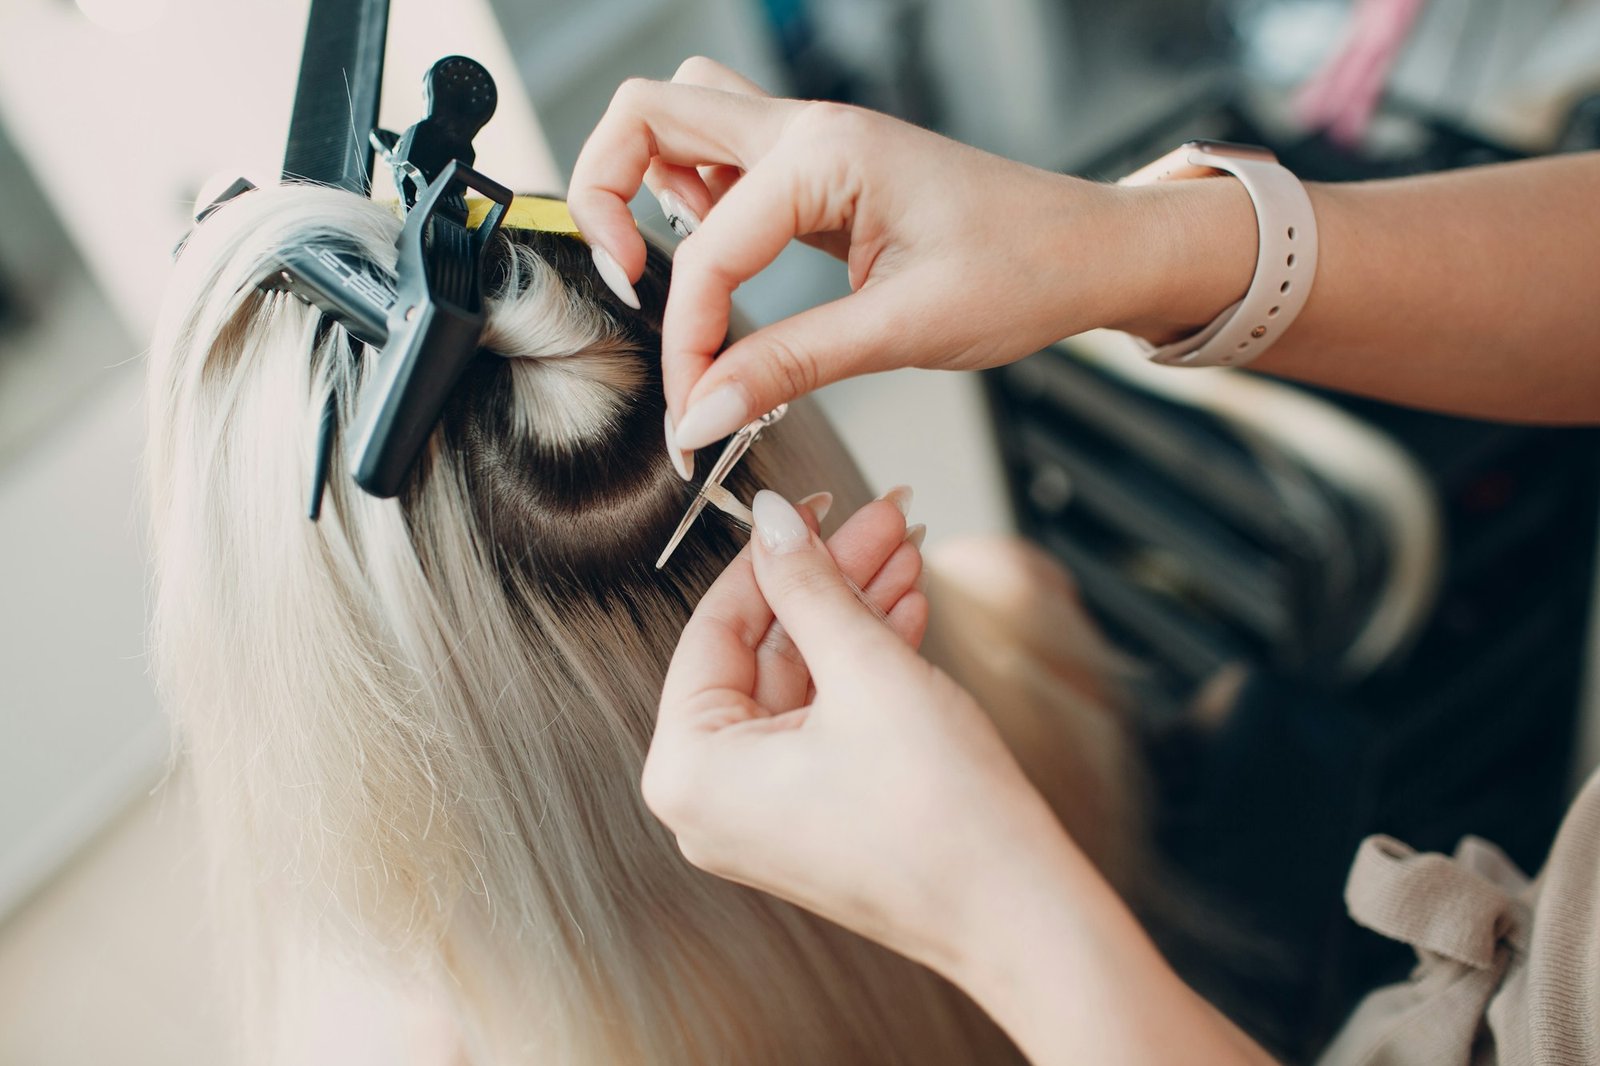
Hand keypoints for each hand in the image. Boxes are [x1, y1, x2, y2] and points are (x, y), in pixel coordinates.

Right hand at [568, 59, 1239, 455]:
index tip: (692, 413)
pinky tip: (723, 258)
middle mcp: (810, 130)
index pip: (706, 251)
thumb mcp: (903, 331)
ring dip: (649, 182)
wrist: (1094, 251)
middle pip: (651, 114)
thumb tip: (702, 411)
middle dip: (603, 192)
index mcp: (827, 156)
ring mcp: (814, 142)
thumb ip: (789, 366)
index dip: (684, 341)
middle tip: (624, 282)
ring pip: (684, 119)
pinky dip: (697, 197)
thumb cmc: (1025, 270)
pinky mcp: (824, 171)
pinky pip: (728, 159)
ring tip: (668, 266)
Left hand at [643, 490, 1065, 972]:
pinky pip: (825, 720)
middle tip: (878, 521)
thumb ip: (809, 584)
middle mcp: (712, 802)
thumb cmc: (939, 818)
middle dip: (830, 579)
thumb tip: (774, 520)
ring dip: (855, 613)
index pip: (715, 629)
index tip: (809, 504)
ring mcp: (764, 813)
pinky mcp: (814, 814)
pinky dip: (864, 666)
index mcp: (690, 773)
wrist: (1019, 911)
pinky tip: (905, 610)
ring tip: (903, 552)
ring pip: (803, 680)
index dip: (771, 555)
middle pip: (765, 651)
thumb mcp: (864, 670)